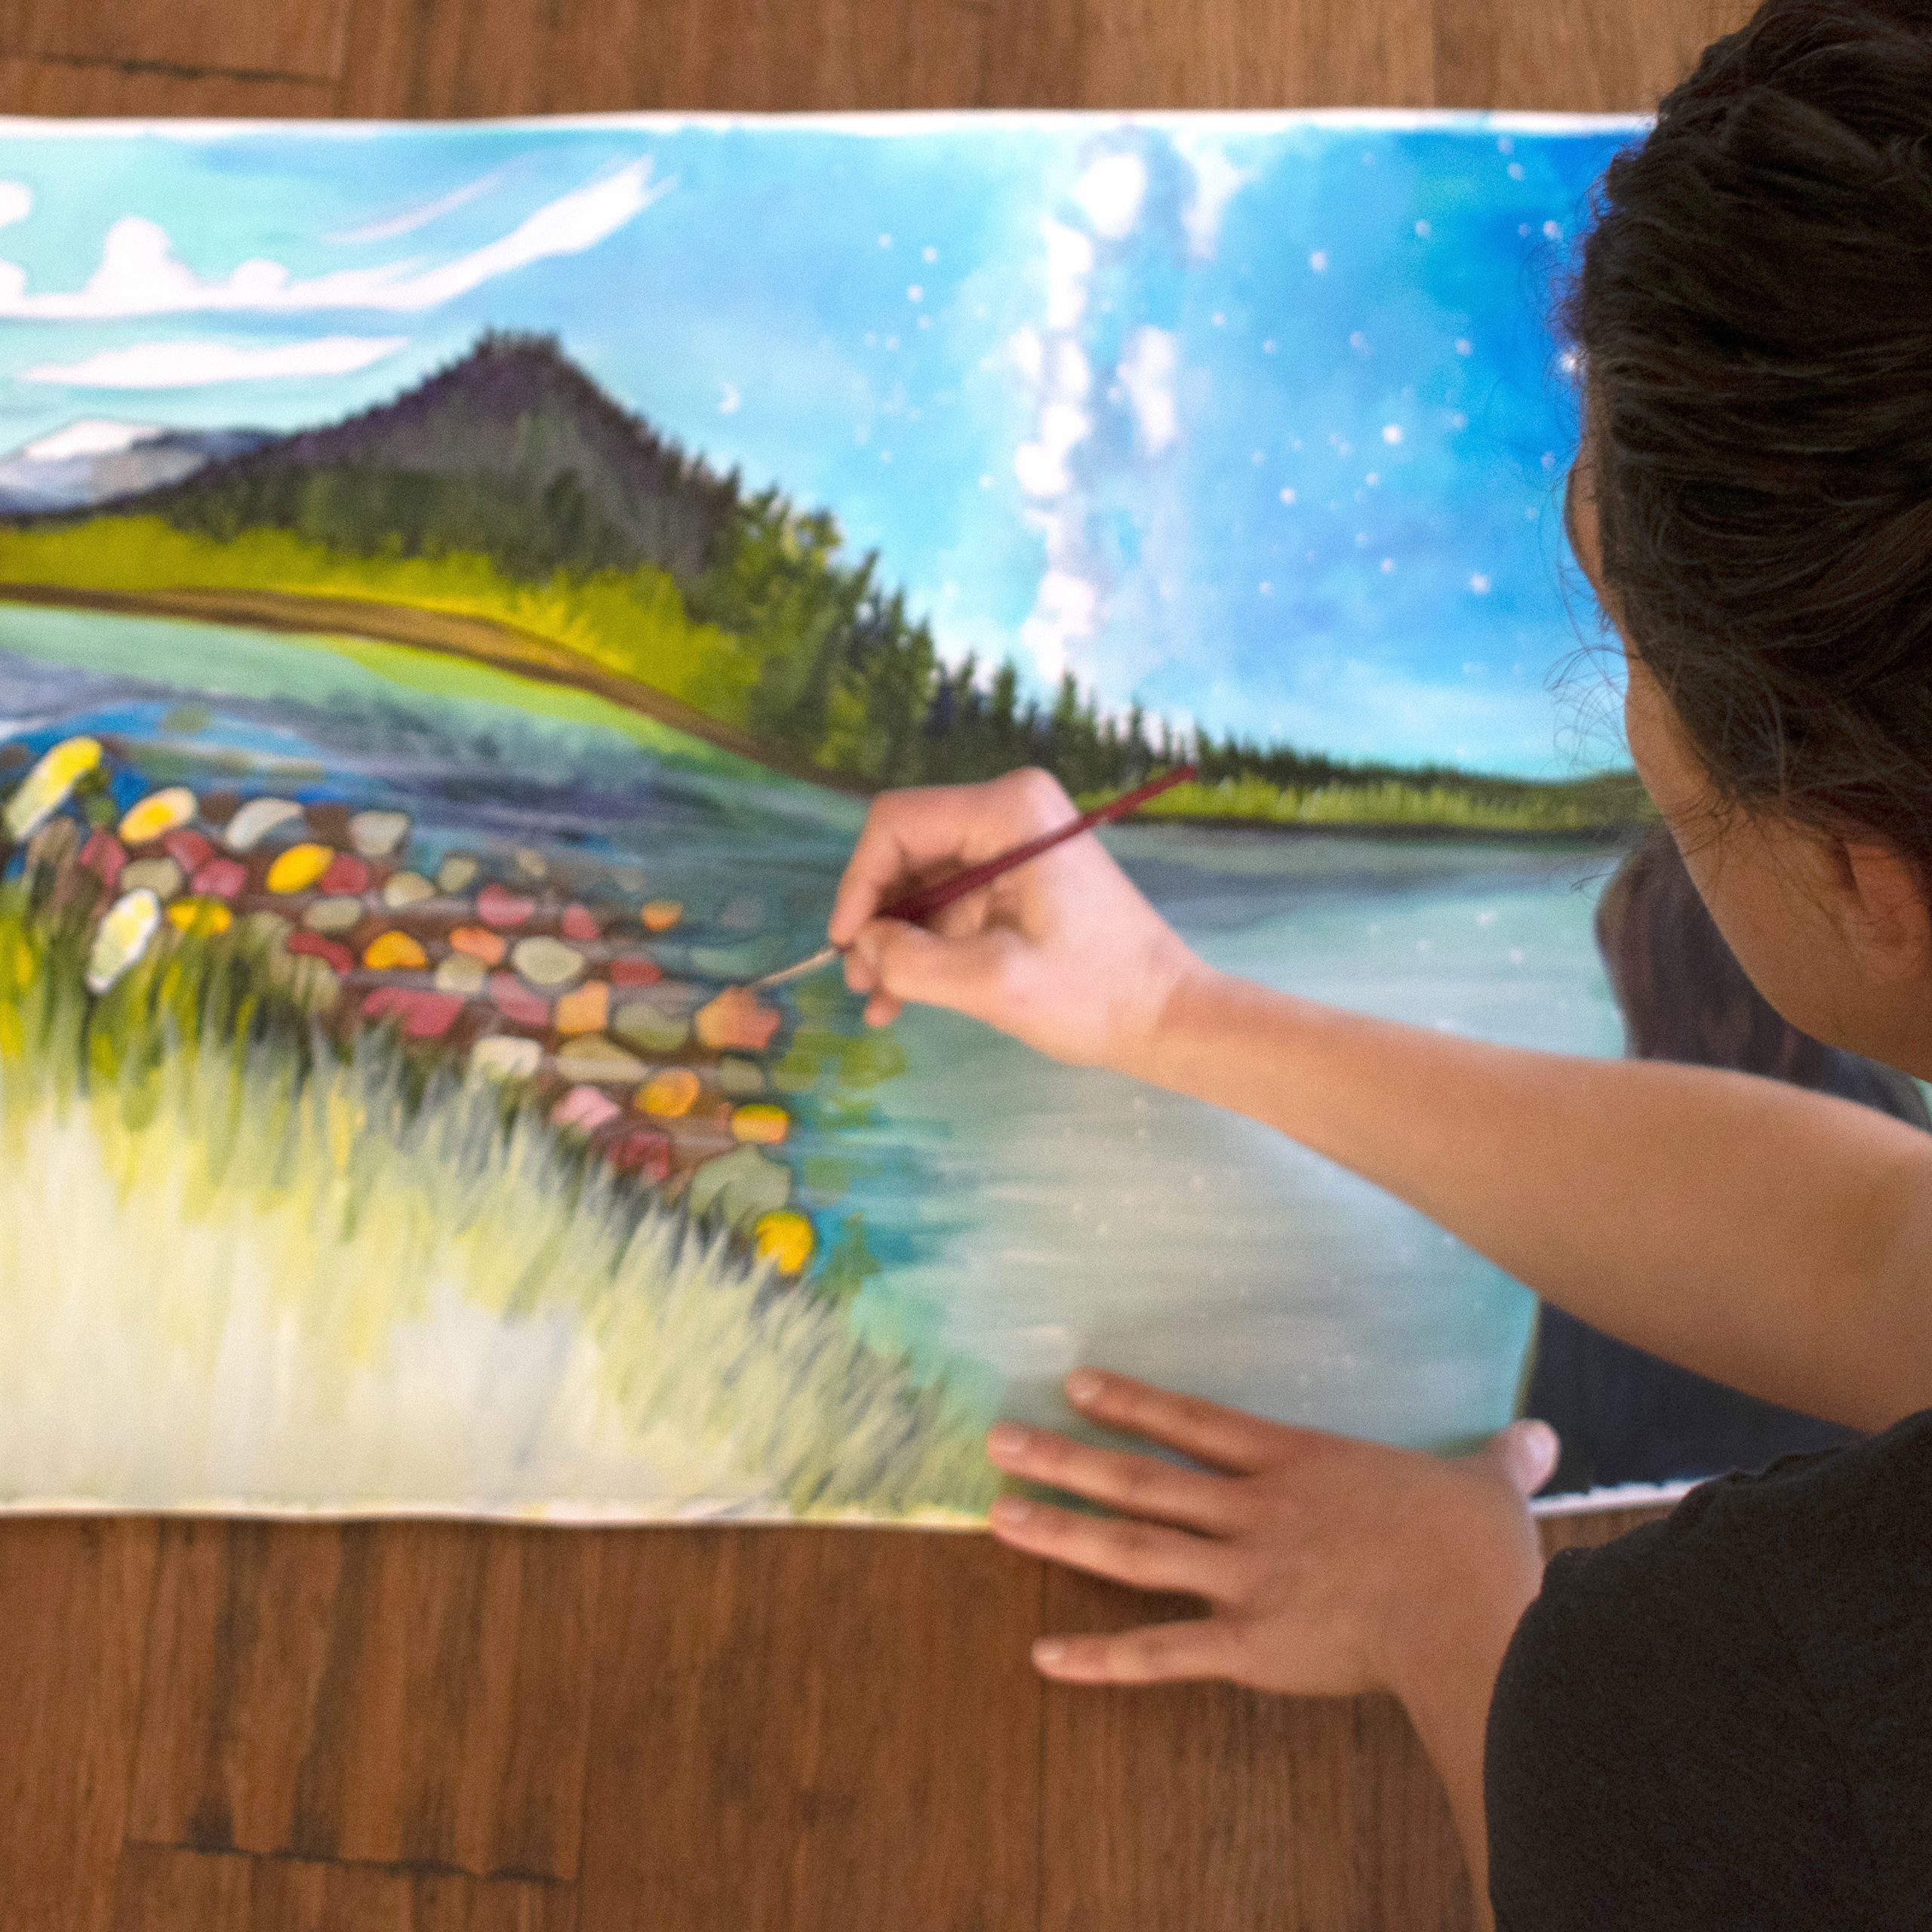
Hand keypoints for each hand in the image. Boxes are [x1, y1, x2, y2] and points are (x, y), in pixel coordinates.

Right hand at [827, 768, 1201, 1068]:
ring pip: (922, 883)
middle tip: (860, 980)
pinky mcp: (1017, 880)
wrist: (1167, 1017)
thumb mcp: (994, 983)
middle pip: (906, 850)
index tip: (847, 943)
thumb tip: (861, 946)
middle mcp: (1009, 811)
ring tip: (878, 1003)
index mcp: (1009, 811)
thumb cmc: (1094, 994)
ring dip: (895, 941)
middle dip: (877, 917)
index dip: (859, 881)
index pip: (897, 822)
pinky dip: (925, 946)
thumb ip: (913, 962)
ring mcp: (1014, 845)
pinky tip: (900, 999)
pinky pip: (950, 905)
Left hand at [984, 1369, 1555, 1702]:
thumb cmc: (1474, 1548)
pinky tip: (1043, 1660)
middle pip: (1141, 1480)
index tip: (1075, 1384)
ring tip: (999, 1519)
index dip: (1133, 1402)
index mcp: (1297, 1464)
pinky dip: (1101, 1660)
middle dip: (1065, 1460)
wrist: (1472, 1615)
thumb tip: (1543, 1438)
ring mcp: (1244, 1577)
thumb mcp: (1485, 1487)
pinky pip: (1161, 1654)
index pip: (1195, 1423)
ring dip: (1064, 1534)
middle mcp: (1254, 1511)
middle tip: (997, 1443)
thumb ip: (1498, 1460)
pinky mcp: (1249, 1645)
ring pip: (1134, 1550)